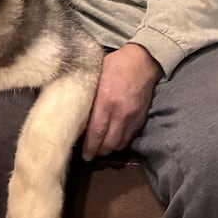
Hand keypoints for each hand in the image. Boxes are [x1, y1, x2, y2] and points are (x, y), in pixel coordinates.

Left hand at [81, 43, 162, 160]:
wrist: (143, 61)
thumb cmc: (114, 66)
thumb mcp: (95, 76)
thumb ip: (87, 95)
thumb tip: (74, 111)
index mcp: (106, 101)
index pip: (96, 131)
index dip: (90, 146)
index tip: (84, 155)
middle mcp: (120, 112)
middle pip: (109, 142)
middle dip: (99, 151)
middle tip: (90, 154)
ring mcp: (133, 117)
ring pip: (120, 143)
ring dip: (110, 149)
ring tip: (100, 149)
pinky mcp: (141, 118)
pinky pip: (130, 137)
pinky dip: (121, 142)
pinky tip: (113, 140)